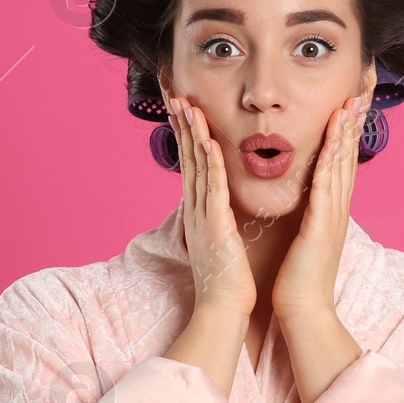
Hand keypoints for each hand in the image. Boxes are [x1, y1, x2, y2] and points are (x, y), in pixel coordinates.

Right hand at [163, 92, 255, 315]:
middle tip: (175, 93)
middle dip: (182, 125)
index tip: (182, 107)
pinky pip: (212, 190)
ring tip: (187, 105)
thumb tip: (220, 202)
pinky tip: (209, 143)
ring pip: (196, 167)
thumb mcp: (221, 238)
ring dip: (192, 135)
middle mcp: (196, 209)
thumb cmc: (228, 278)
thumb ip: (219, 216)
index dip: (186, 133)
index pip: (192, 163)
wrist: (225, 308)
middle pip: (187, 158)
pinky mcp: (215, 227)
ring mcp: (203, 216)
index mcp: (200, 210)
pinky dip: (210, 165)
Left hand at [272, 90, 369, 317]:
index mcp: (331, 206)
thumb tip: (305, 192)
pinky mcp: (323, 225)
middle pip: (350, 151)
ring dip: (348, 129)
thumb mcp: (304, 233)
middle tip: (364, 83)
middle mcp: (338, 205)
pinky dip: (332, 158)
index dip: (348, 123)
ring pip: (342, 163)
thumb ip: (308, 209)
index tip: (352, 93)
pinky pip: (327, 185)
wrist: (302, 309)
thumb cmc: (298, 274)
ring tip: (353, 98)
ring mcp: (334, 214)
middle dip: (356, 116)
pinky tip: (335, 136)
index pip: (342, 155)